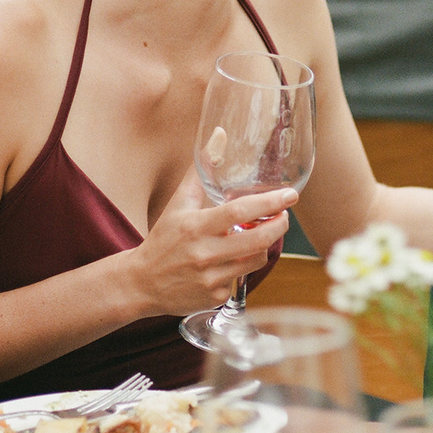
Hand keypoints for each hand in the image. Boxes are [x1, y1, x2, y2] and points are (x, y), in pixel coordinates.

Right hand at [129, 166, 296, 317]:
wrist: (142, 283)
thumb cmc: (164, 238)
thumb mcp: (179, 202)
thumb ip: (202, 169)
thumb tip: (219, 135)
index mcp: (196, 226)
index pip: (240, 211)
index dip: (270, 203)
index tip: (290, 195)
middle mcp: (205, 254)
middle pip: (258, 240)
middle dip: (279, 226)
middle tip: (285, 215)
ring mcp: (211, 278)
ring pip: (256, 261)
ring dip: (264, 246)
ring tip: (260, 234)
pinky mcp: (215, 298)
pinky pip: (242, 280)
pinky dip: (243, 267)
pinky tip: (233, 260)